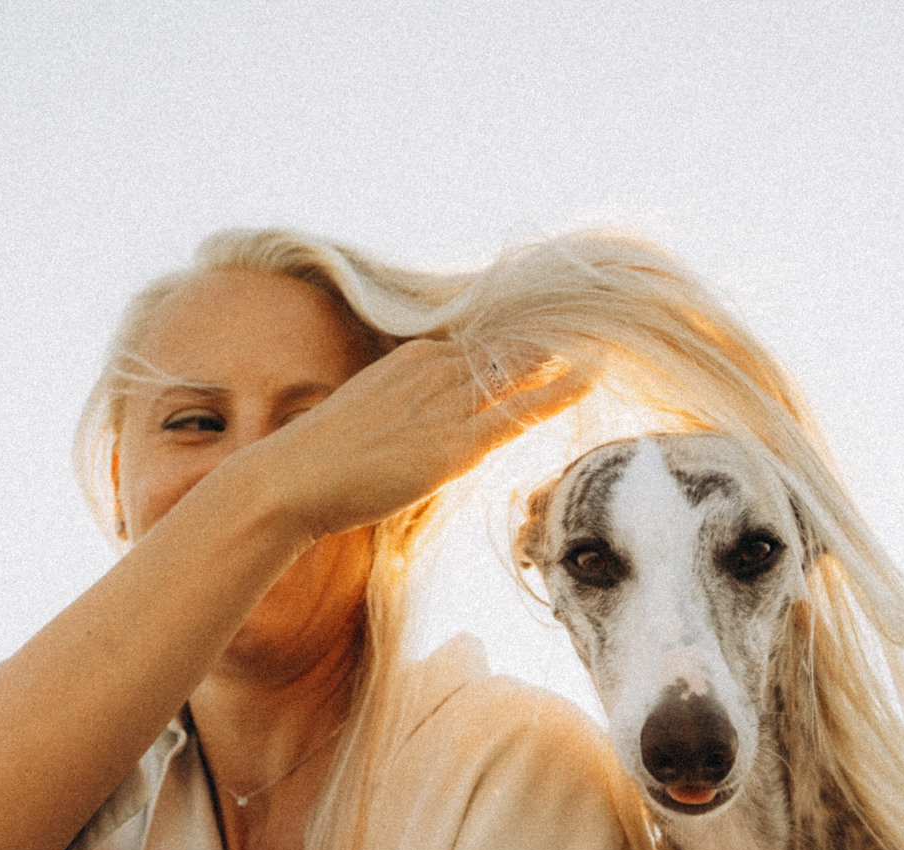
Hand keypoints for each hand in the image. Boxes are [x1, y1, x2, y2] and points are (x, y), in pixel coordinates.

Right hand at [241, 339, 590, 541]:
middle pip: (510, 347)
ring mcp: (446, 404)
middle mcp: (435, 370)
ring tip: (612, 337)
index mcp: (414, 359)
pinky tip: (592, 375)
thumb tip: (419, 431)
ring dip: (565, 356)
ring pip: (520, 370)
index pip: (483, 344)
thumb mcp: (370, 422)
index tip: (563, 331)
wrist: (292, 479)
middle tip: (605, 315)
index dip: (526, 341)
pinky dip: (558, 391)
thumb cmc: (322, 463)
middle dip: (557, 337)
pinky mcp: (453, 443)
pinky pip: (517, 411)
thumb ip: (405, 417)